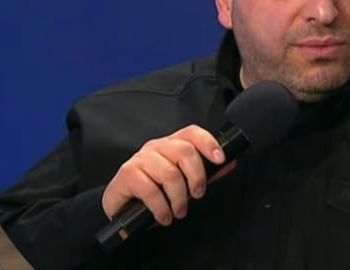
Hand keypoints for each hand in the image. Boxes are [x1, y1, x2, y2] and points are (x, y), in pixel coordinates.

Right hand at [101, 124, 237, 226]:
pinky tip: (163, 217)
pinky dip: (161, 208)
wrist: (120, 208)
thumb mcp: (182, 183)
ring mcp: (139, 159)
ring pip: (169, 173)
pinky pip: (150, 190)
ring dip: (179, 199)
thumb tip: (229, 163)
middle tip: (197, 196)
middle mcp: (155, 148)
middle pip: (184, 151)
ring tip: (178, 212)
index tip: (220, 159)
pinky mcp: (127, 175)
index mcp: (170, 145)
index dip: (208, 143)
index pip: (191, 133)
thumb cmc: (152, 194)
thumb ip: (205, 173)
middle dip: (196, 177)